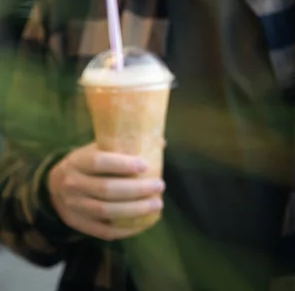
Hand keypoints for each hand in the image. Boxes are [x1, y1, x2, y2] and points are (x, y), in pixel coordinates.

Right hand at [48, 143, 164, 240]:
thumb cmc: (87, 164)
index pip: (98, 162)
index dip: (122, 164)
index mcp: (77, 162)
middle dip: (136, 189)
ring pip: (105, 211)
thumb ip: (125, 146)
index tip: (145, 165)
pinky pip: (102, 230)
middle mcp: (72, 184)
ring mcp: (73, 206)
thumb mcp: (97, 149)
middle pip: (106, 189)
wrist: (54, 185)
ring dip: (134, 210)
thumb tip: (161, 142)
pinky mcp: (77, 223)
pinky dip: (124, 229)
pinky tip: (143, 224)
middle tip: (159, 185)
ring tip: (156, 204)